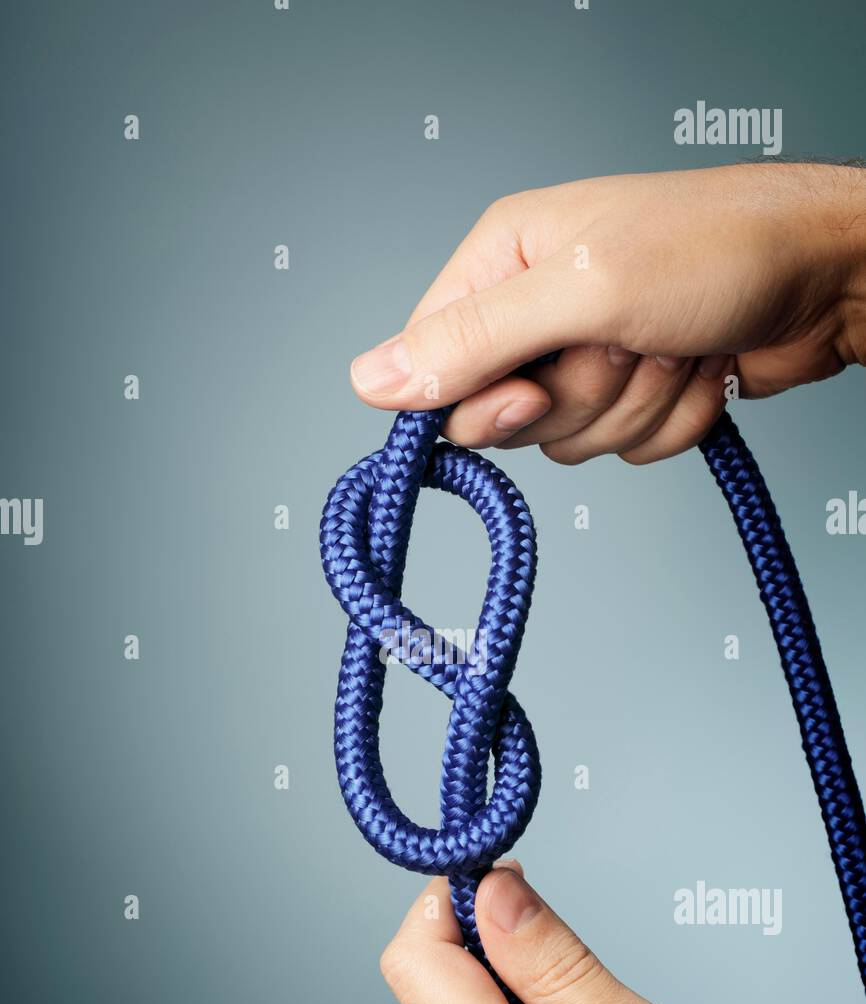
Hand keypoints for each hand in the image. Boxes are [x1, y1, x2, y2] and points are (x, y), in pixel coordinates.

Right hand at [351, 163, 865, 463]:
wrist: (830, 273)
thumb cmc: (720, 248)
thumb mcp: (582, 289)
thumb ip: (473, 340)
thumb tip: (370, 381)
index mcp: (504, 261)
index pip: (436, 366)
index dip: (484, 399)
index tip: (535, 391)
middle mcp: (538, 308)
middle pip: (508, 416)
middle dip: (580, 397)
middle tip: (627, 344)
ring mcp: (590, 354)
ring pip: (571, 441)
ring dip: (637, 405)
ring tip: (675, 343)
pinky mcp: (637, 391)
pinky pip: (627, 448)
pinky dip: (673, 419)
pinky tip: (702, 366)